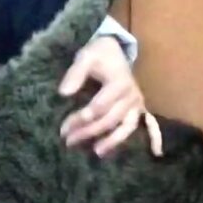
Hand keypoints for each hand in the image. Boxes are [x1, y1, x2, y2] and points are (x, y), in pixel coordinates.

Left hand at [59, 36, 162, 157]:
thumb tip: (64, 93)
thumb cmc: (99, 54)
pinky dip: (135, 139)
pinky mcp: (139, 109)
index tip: (65, 128)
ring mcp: (137, 103)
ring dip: (112, 141)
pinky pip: (138, 127)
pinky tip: (133, 151)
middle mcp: (131, 95)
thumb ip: (75, 73)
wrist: (116, 50)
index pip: (99, 106)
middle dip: (89, 131)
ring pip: (126, 127)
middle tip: (69, 141)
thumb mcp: (86, 57)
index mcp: (119, 82)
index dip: (82, 118)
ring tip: (97, 152)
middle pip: (110, 119)